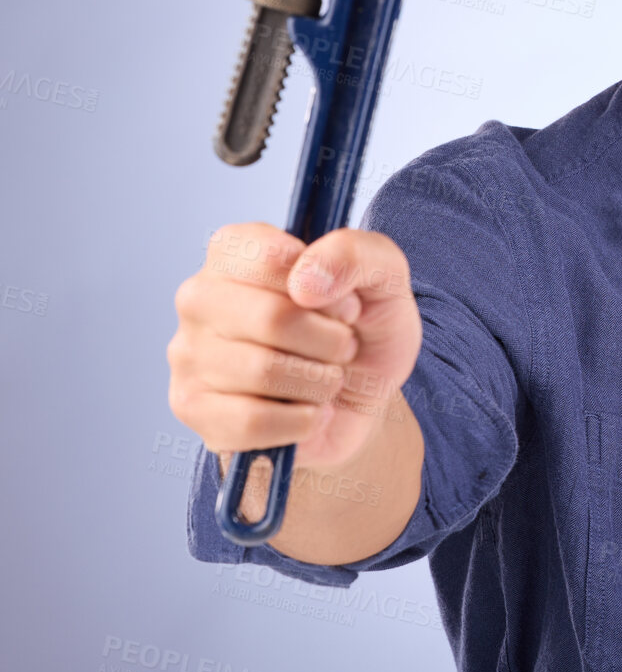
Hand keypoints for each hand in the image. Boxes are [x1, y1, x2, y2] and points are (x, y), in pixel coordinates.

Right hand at [166, 222, 421, 471]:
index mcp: (237, 249)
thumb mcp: (384, 276)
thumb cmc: (364, 327)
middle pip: (271, 318)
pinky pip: (250, 421)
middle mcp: (200, 296)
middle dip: (330, 340)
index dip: (329, 288)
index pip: (273, 258)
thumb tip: (305, 282)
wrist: (362, 397)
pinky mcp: (192, 408)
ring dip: (319, 382)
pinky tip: (309, 412)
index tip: (346, 303)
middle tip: (343, 346)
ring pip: (262, 371)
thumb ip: (354, 254)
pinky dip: (300, 421)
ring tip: (326, 377)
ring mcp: (188, 353)